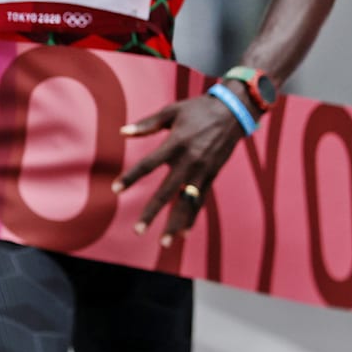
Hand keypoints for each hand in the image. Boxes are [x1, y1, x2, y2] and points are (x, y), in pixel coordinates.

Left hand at [115, 94, 247, 246]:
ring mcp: (202, 171)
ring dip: (175, 223)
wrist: (234, 112)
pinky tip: (183, 233)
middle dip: (152, 212)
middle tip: (138, 230)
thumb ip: (147, 124)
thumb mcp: (172, 111)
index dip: (131, 177)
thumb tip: (122, 132)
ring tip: (164, 242)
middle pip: (166, 191)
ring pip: (185, 202)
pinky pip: (200, 201)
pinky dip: (192, 217)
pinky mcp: (212, 176)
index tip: (116, 189)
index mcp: (175, 143)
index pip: (148, 164)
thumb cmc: (198, 109)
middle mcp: (189, 161)